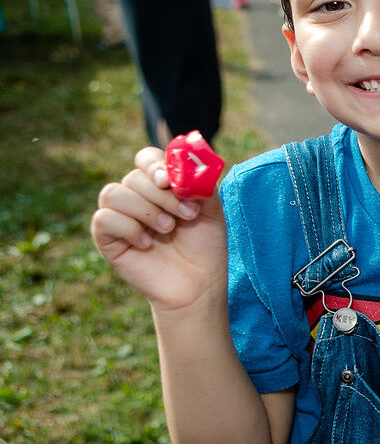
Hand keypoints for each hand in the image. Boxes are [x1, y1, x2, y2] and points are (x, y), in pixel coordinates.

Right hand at [91, 146, 228, 311]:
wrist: (198, 284)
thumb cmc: (205, 246)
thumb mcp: (211, 210)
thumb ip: (199, 183)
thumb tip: (183, 165)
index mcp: (160, 186)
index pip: (145, 159)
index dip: (154, 164)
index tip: (169, 180)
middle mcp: (137, 197)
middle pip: (133, 176)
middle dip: (161, 194)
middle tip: (185, 215)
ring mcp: (121, 217)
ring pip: (113, 193)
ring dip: (145, 210)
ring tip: (168, 230)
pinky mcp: (108, 239)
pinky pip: (104, 219)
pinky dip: (128, 228)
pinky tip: (146, 244)